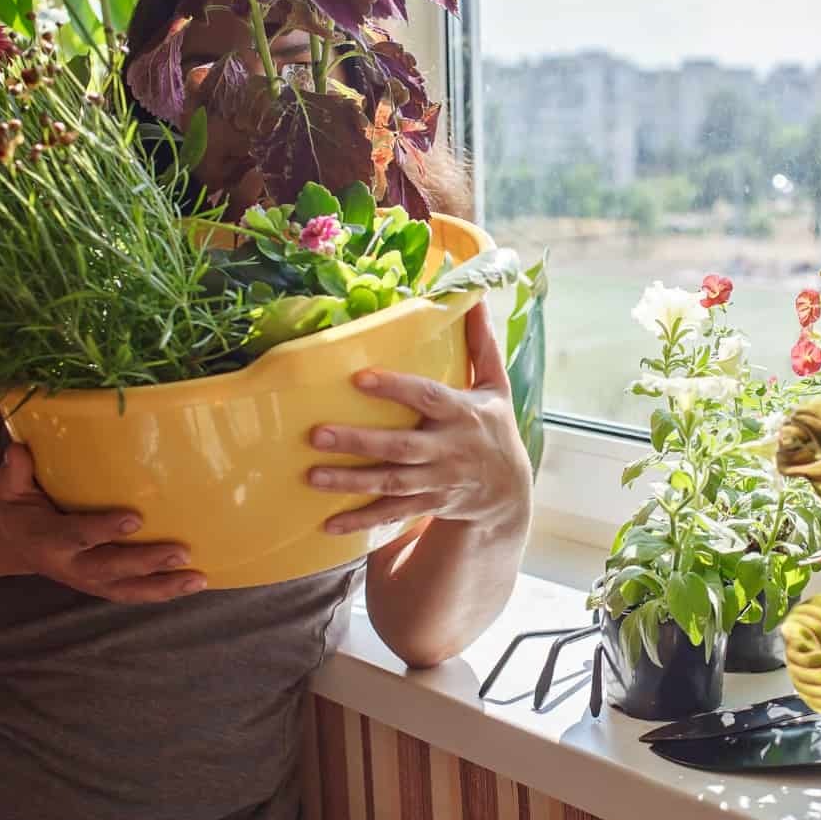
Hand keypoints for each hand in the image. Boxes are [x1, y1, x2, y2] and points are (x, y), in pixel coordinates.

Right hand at [0, 444, 206, 602]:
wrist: (20, 547)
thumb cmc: (24, 509)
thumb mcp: (10, 490)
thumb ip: (16, 472)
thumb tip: (19, 448)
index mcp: (47, 539)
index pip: (77, 535)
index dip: (103, 529)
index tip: (135, 518)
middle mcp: (70, 565)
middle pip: (110, 568)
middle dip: (146, 562)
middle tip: (181, 552)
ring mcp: (90, 580)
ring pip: (128, 589)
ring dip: (164, 586)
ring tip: (198, 578)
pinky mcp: (105, 586)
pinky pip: (135, 593)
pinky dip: (164, 592)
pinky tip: (194, 584)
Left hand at [310, 302, 532, 535]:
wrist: (508, 491)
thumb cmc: (494, 426)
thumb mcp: (495, 386)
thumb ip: (480, 343)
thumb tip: (474, 295)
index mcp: (463, 413)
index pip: (428, 397)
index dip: (396, 389)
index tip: (359, 378)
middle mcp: (449, 449)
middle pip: (401, 446)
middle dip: (359, 442)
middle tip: (317, 434)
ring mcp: (437, 481)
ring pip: (391, 482)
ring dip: (351, 482)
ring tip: (312, 475)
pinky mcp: (426, 505)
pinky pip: (391, 514)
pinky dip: (361, 521)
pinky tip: (328, 523)